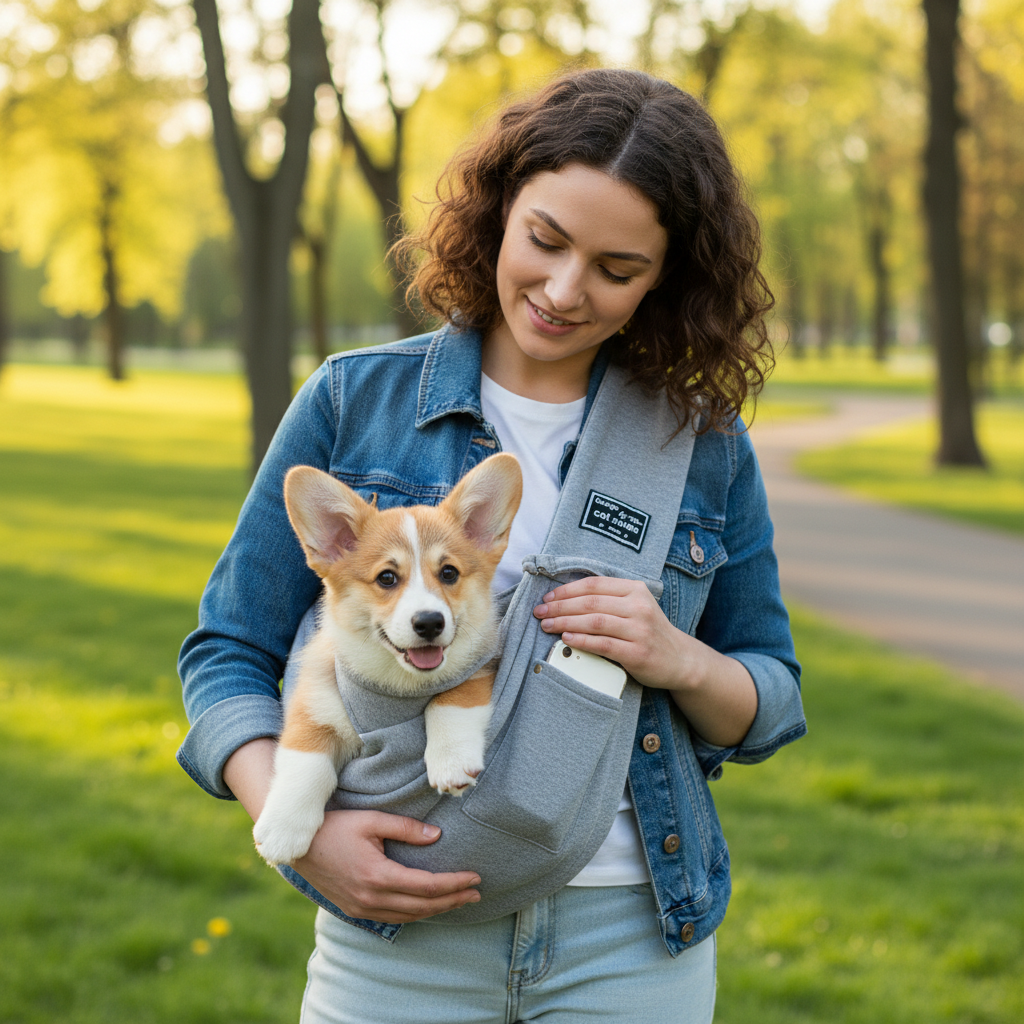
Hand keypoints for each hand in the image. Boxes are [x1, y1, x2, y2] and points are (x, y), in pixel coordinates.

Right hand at [224, 740, 480, 923]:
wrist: (298, 846)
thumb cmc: (335, 826)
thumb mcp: (372, 820)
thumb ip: (406, 828)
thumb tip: (437, 837)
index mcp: (378, 875)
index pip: (427, 886)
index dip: (454, 884)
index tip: (475, 878)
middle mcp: (371, 898)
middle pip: (423, 906)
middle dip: (453, 900)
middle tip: (476, 893)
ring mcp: (362, 908)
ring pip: (409, 916)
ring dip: (437, 909)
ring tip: (459, 900)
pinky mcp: (355, 910)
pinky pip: (393, 917)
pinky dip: (415, 913)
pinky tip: (427, 905)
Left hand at [533, 576, 757, 745]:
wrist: (680, 659)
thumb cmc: (649, 631)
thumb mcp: (635, 606)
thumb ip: (608, 599)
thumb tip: (566, 598)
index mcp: (635, 590)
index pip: (594, 585)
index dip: (567, 590)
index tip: (548, 598)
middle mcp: (639, 607)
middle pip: (590, 602)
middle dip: (560, 607)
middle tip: (540, 612)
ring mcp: (639, 630)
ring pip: (594, 621)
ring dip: (565, 622)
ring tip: (547, 625)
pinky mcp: (637, 653)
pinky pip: (603, 644)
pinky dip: (581, 640)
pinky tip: (566, 638)